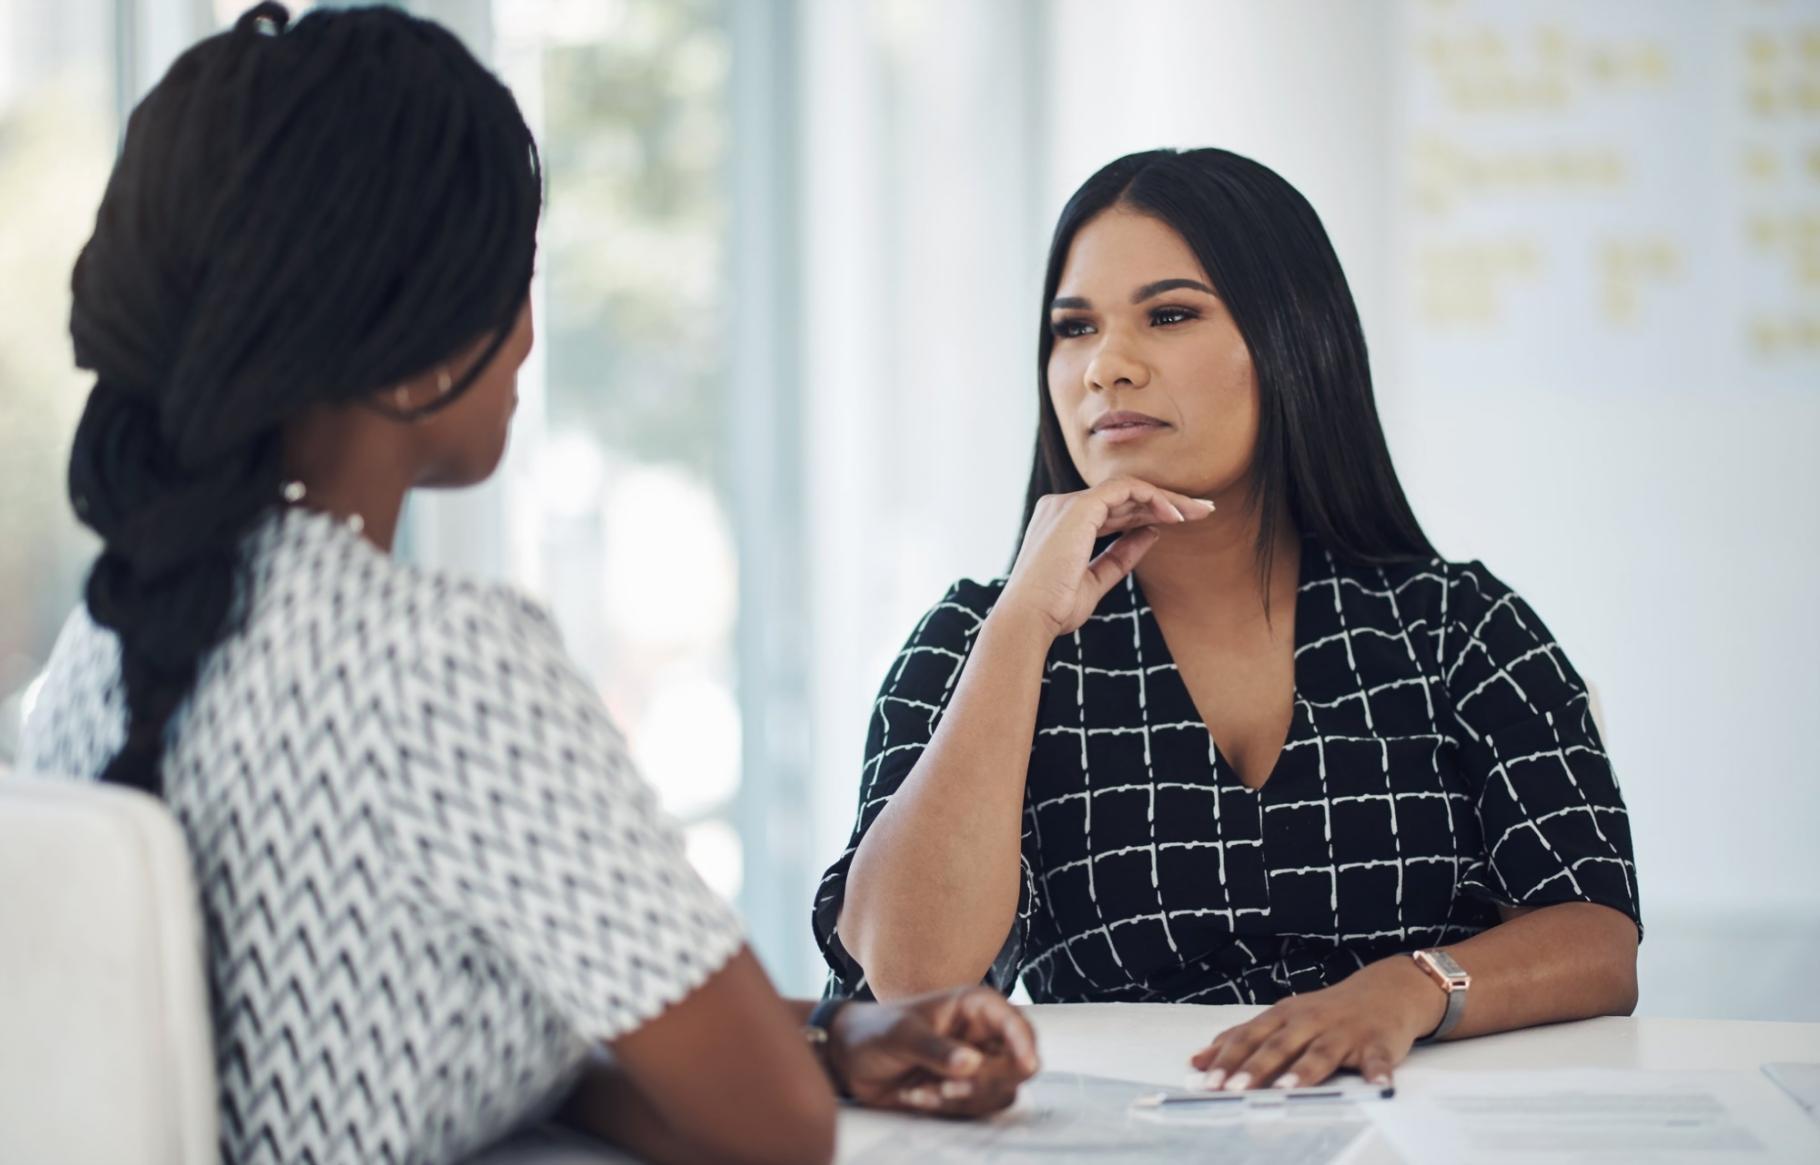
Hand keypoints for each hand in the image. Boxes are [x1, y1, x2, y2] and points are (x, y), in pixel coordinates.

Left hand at [827, 986, 1040, 1117]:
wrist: (850, 1059)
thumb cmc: (875, 1031)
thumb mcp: (901, 1035)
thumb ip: (935, 1049)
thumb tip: (971, 1062)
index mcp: (974, 1007)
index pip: (1015, 1023)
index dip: (1025, 1043)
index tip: (1026, 1065)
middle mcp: (983, 1035)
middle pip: (1017, 1064)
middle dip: (984, 1081)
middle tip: (949, 1085)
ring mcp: (977, 1065)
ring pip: (1000, 1091)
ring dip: (962, 1098)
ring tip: (925, 1089)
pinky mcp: (966, 1090)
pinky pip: (977, 1109)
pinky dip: (949, 1109)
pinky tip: (920, 1095)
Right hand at [999, 476, 1215, 638]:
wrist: (1029, 618)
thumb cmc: (1055, 609)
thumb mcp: (1096, 580)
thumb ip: (1121, 556)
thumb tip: (1151, 534)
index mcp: (1062, 524)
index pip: (1114, 509)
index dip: (1149, 512)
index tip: (1182, 522)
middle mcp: (1062, 507)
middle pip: (1124, 496)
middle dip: (1167, 502)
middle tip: (1204, 511)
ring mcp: (1067, 504)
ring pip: (1129, 488)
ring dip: (1167, 499)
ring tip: (1200, 512)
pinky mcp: (1078, 507)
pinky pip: (1125, 489)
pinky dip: (1153, 498)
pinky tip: (1175, 516)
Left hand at [1186, 957, 1444, 1090]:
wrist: (1384, 990)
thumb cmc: (1324, 1011)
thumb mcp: (1280, 1019)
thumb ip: (1243, 1039)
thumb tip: (1199, 1060)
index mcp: (1283, 1016)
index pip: (1249, 1038)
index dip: (1228, 1059)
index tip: (1206, 1080)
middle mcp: (1309, 1021)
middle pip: (1279, 1046)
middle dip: (1255, 1068)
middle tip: (1235, 1090)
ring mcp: (1344, 1032)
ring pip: (1321, 1053)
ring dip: (1303, 1071)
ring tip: (1286, 1090)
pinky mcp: (1377, 1043)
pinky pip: (1377, 1060)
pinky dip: (1376, 1072)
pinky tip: (1376, 1084)